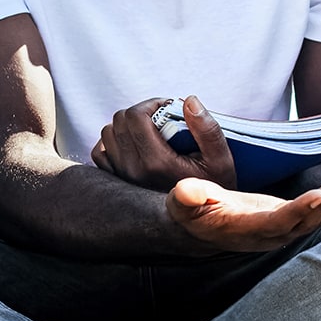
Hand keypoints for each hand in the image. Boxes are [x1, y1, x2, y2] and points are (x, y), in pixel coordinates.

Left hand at [92, 95, 236, 189]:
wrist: (202, 220)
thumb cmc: (212, 187)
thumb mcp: (220, 158)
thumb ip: (207, 128)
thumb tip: (189, 101)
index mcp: (156, 162)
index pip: (134, 116)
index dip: (151, 104)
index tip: (168, 108)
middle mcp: (134, 171)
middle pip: (119, 121)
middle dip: (141, 113)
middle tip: (161, 118)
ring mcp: (122, 179)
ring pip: (108, 134)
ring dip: (126, 126)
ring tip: (149, 131)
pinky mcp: (117, 184)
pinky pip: (100, 153)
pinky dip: (113, 143)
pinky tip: (133, 145)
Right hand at [166, 166, 320, 251]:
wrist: (199, 223)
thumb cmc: (191, 210)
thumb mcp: (183, 201)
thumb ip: (188, 197)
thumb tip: (187, 190)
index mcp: (245, 229)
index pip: (277, 222)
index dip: (298, 212)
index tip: (318, 196)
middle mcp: (268, 233)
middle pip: (305, 221)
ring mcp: (281, 227)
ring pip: (316, 216)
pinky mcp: (288, 217)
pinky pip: (316, 208)